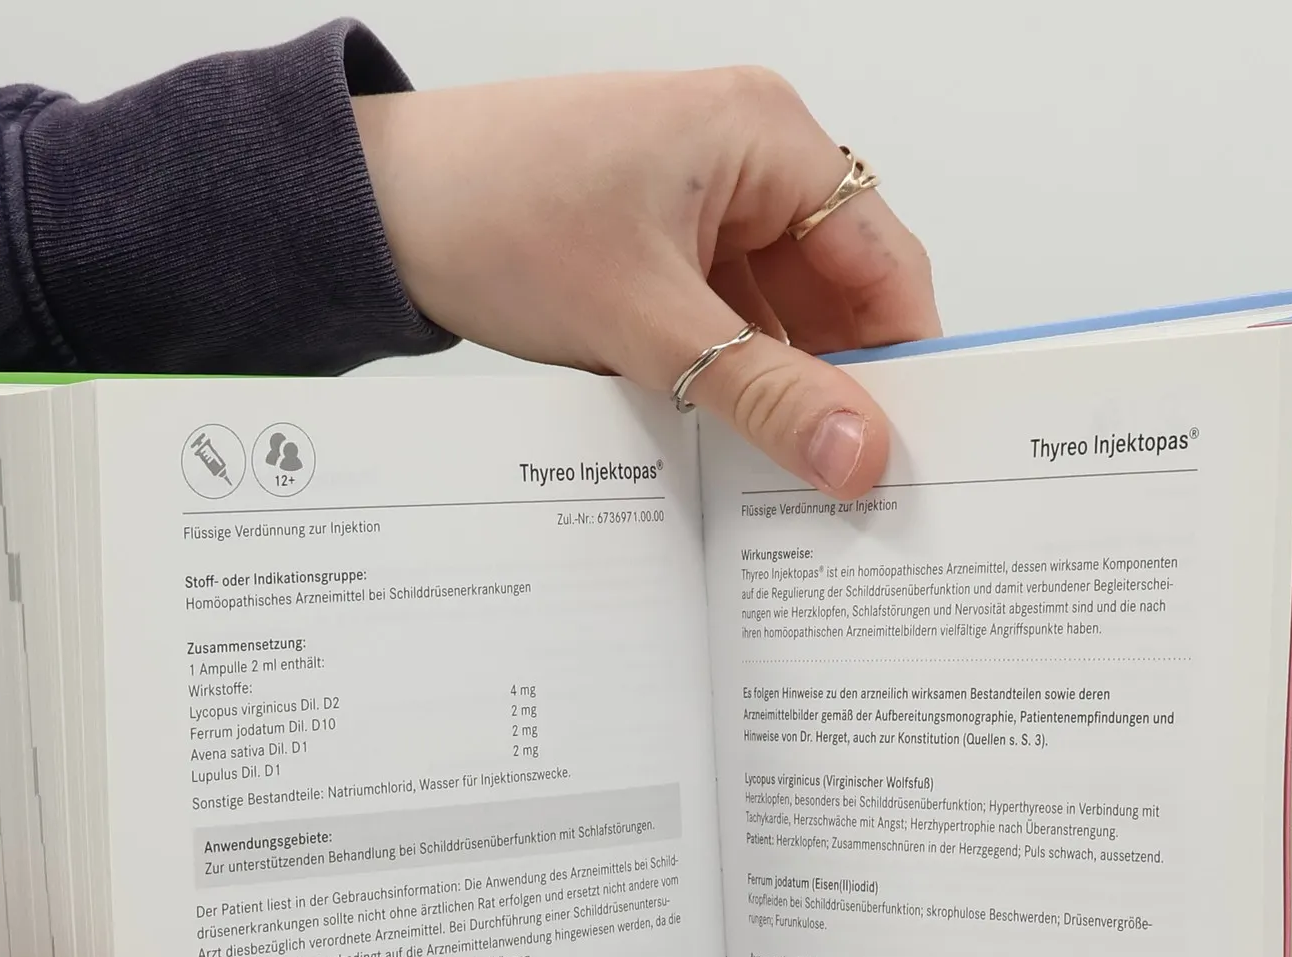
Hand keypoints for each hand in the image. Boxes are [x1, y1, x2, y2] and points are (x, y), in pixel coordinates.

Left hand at [354, 67, 939, 497]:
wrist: (375, 209)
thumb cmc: (493, 213)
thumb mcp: (645, 321)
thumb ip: (760, 394)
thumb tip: (858, 452)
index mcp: (765, 137)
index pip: (884, 260)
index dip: (907, 359)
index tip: (915, 450)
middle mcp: (747, 160)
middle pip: (837, 295)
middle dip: (841, 386)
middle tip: (854, 485)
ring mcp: (703, 205)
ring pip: (780, 319)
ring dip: (779, 391)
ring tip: (793, 477)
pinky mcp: (661, 247)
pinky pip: (727, 324)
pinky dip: (730, 380)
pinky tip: (731, 443)